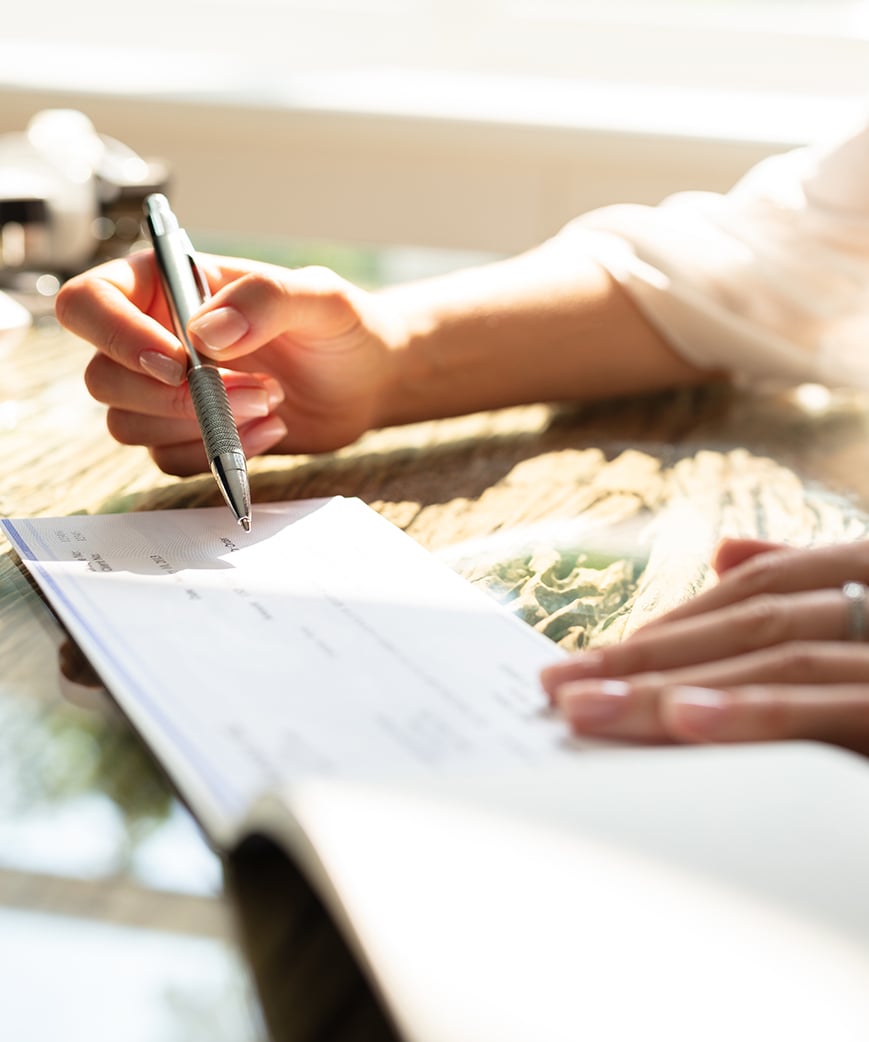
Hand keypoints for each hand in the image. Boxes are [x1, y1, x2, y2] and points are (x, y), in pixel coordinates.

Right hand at [56, 252, 397, 474]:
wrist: (368, 382)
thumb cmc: (343, 327)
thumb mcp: (320, 297)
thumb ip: (265, 300)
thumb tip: (204, 334)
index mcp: (165, 285)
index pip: (89, 302)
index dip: (116, 336)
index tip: (179, 363)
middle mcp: (153, 338)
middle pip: (102, 378)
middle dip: (174, 398)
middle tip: (255, 390)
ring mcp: (166, 392)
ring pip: (128, 425)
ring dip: (198, 427)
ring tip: (271, 403)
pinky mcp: (189, 435)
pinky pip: (168, 459)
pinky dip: (216, 454)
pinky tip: (270, 431)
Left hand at [540, 537, 868, 755]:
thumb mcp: (861, 637)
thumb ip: (808, 588)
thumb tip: (726, 552)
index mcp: (868, 583)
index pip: (759, 592)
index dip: (672, 624)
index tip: (595, 659)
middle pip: (749, 624)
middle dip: (648, 655)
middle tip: (558, 686)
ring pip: (773, 659)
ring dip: (675, 681)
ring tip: (589, 706)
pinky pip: (827, 708)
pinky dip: (753, 710)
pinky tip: (684, 718)